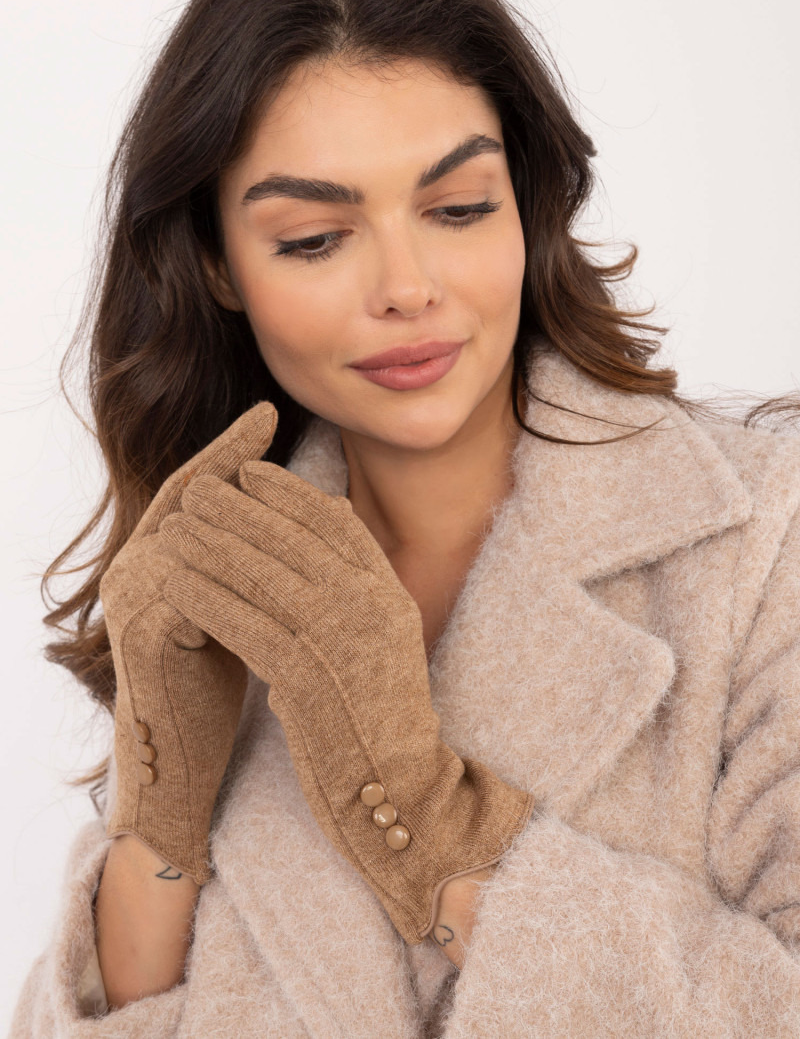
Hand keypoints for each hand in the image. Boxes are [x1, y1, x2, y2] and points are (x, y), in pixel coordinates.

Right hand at [99, 403, 277, 883]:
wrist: (183, 758)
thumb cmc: (217, 680)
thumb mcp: (242, 604)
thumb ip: (254, 560)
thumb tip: (314, 512)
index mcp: (157, 562)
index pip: (194, 492)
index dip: (228, 452)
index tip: (267, 414)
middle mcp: (132, 569)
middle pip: (181, 495)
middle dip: (227, 456)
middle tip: (269, 418)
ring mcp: (130, 598)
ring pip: (183, 526)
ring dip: (233, 499)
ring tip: (280, 469)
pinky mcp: (140, 631)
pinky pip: (187, 576)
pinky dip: (229, 555)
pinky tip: (272, 539)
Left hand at [159, 461, 535, 942]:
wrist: (399, 787)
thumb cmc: (379, 712)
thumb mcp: (384, 635)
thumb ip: (359, 580)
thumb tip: (331, 514)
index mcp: (390, 593)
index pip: (336, 524)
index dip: (290, 494)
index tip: (250, 473)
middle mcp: (372, 607)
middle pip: (295, 541)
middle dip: (241, 510)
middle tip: (199, 487)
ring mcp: (343, 641)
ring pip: (266, 577)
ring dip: (214, 548)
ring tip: (175, 526)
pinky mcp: (308, 679)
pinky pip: (246, 626)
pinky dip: (208, 599)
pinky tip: (176, 582)